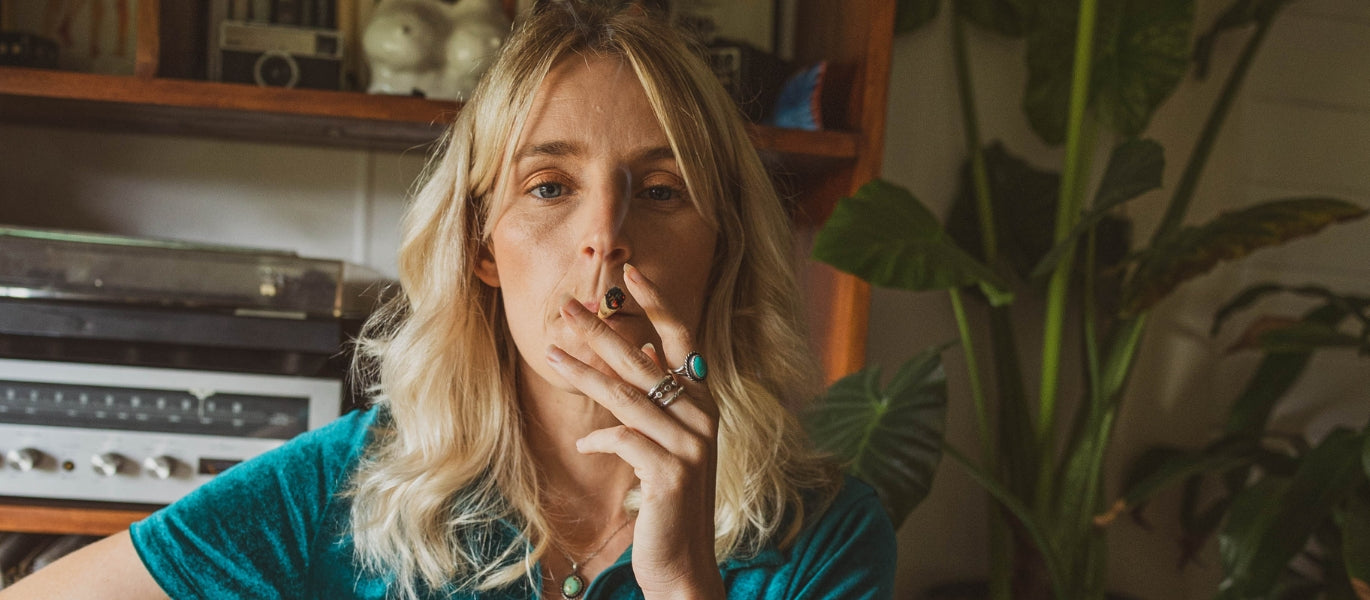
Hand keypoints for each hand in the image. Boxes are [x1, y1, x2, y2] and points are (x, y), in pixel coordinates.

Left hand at [545, 263, 723, 598]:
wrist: (684, 563)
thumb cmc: (669, 501)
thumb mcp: (668, 442)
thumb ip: (658, 397)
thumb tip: (641, 345)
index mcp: (702, 403)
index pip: (682, 339)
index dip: (659, 304)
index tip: (631, 272)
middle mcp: (702, 417)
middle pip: (643, 361)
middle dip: (600, 331)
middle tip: (565, 307)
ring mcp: (690, 446)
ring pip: (627, 397)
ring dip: (584, 375)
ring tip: (550, 355)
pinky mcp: (671, 474)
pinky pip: (625, 440)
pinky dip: (602, 440)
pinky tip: (589, 445)